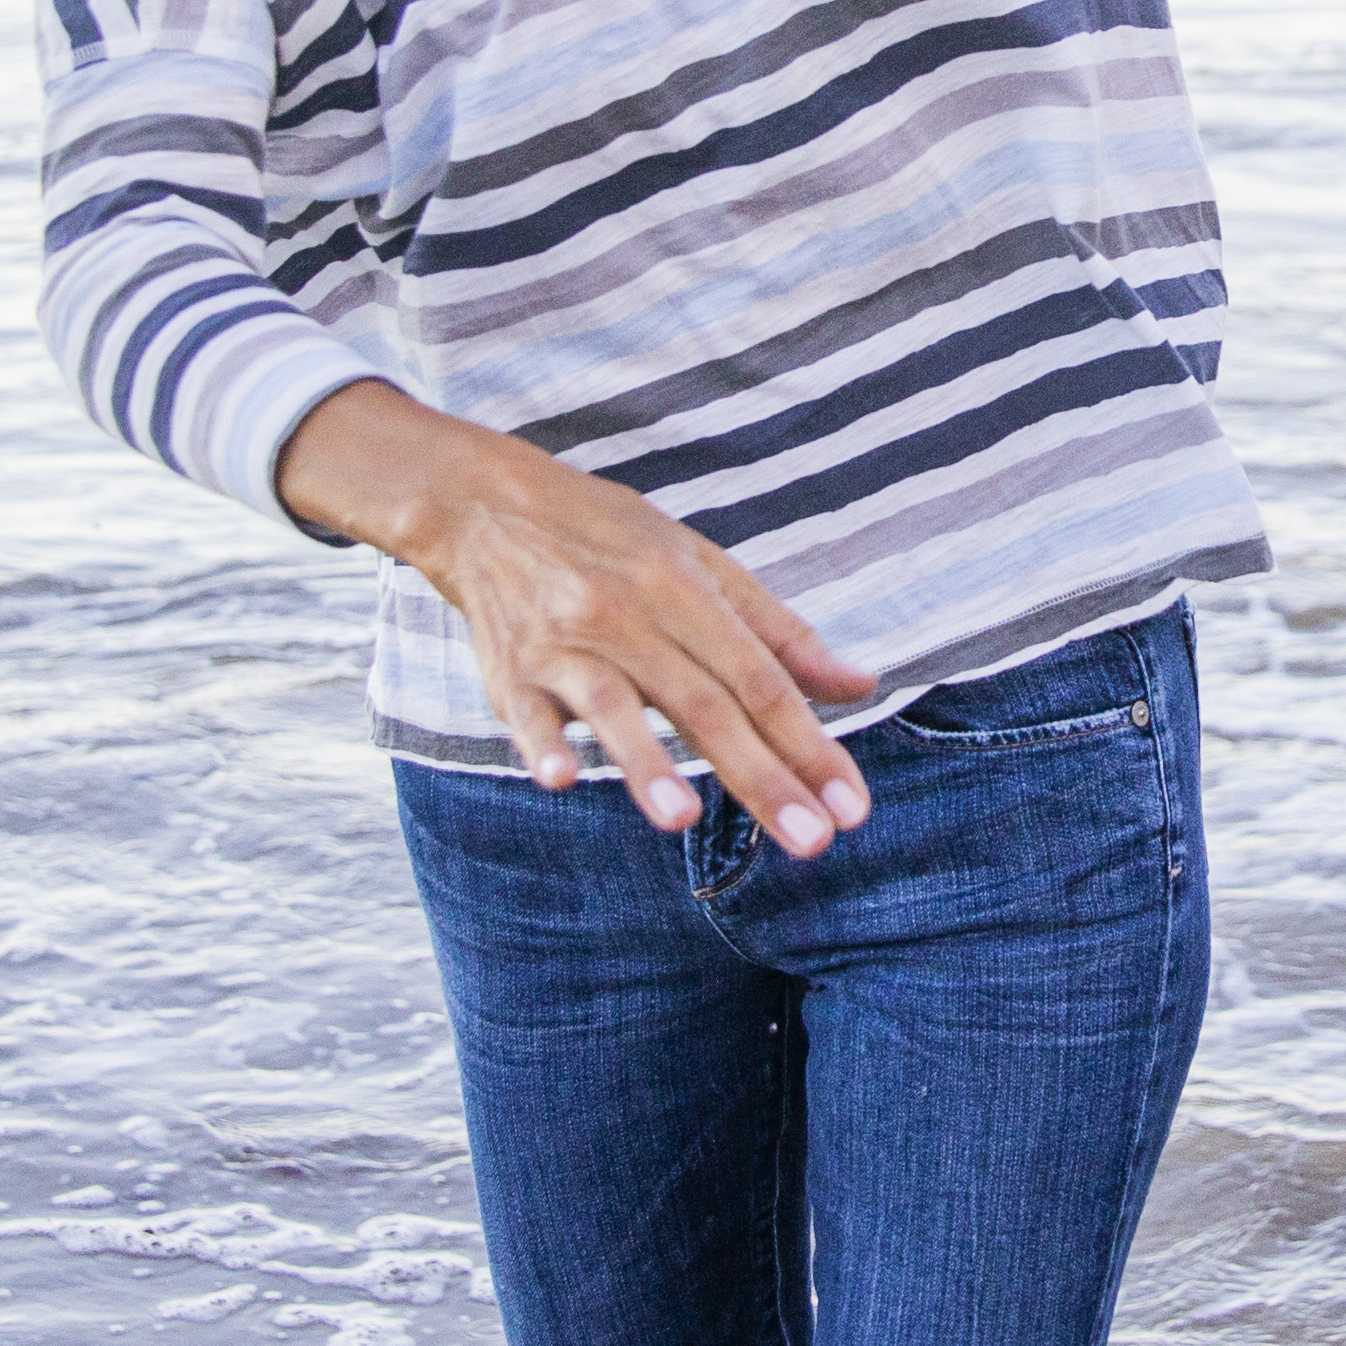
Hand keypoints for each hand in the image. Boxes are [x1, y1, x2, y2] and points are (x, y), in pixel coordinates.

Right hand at [280, 387, 878, 847]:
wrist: (485, 504)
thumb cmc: (609, 539)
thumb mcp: (701, 564)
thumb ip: (779, 633)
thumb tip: (860, 685)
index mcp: (685, 590)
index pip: (760, 679)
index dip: (809, 744)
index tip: (851, 807)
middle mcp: (629, 616)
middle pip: (703, 705)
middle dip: (760, 776)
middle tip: (811, 841)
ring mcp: (565, 644)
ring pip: (615, 705)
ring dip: (647, 762)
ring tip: (685, 820)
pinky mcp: (508, 670)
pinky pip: (525, 711)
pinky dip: (541, 743)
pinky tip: (561, 778)